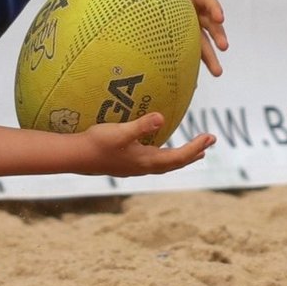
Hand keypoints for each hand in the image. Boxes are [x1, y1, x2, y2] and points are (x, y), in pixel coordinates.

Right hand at [82, 114, 214, 175]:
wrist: (75, 157)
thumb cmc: (97, 143)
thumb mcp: (120, 131)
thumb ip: (141, 126)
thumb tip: (162, 118)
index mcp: (147, 161)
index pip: (178, 156)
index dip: (196, 147)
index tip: (210, 138)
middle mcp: (144, 167)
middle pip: (175, 163)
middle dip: (194, 152)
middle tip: (210, 142)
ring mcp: (135, 168)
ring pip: (165, 164)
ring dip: (181, 157)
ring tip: (195, 152)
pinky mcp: (126, 164)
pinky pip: (154, 162)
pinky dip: (165, 156)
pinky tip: (159, 150)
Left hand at [156, 0, 227, 75]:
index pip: (207, 0)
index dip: (214, 8)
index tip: (220, 18)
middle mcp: (194, 13)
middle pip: (210, 25)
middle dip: (218, 36)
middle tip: (224, 47)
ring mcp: (188, 28)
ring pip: (203, 44)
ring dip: (210, 58)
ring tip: (218, 72)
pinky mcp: (180, 41)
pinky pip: (187, 54)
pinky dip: (189, 67)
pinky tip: (192, 83)